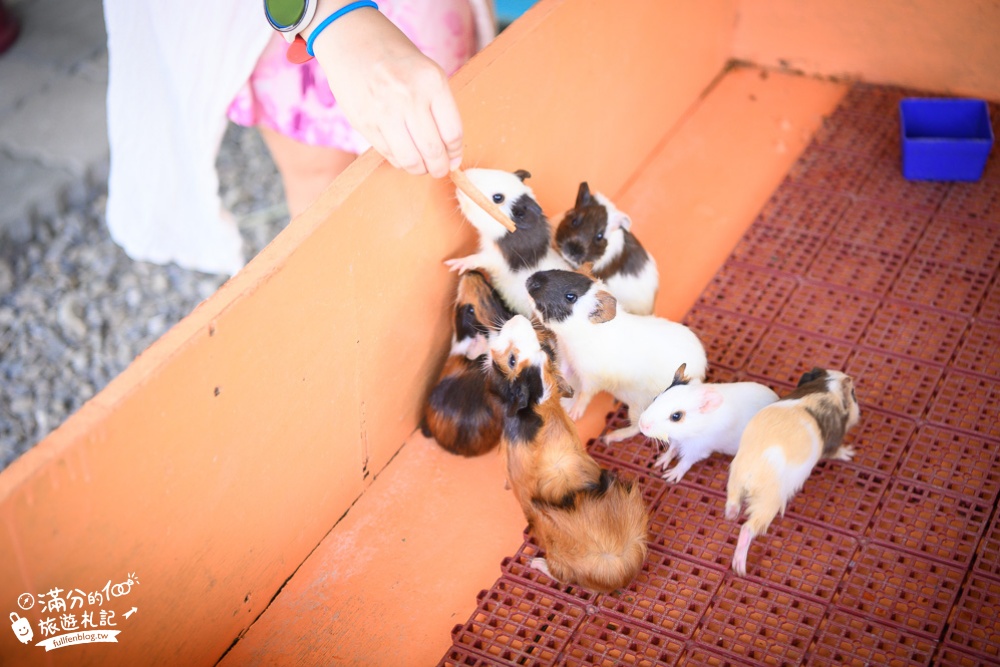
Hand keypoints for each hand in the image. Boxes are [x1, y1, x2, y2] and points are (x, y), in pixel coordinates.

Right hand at [308, 4, 462, 176]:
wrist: (352, 39)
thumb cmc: (395, 57)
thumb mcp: (427, 71)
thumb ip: (440, 107)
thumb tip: (450, 151)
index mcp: (432, 82)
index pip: (453, 133)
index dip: (455, 153)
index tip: (454, 159)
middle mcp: (409, 97)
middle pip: (433, 151)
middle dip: (440, 168)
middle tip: (440, 169)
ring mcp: (384, 112)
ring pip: (411, 160)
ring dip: (420, 169)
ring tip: (422, 166)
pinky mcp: (364, 123)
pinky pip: (389, 155)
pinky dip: (400, 161)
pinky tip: (403, 154)